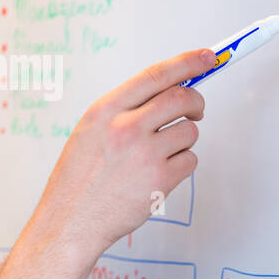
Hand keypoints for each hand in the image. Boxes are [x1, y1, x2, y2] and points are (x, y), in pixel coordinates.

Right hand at [35, 48, 213, 261]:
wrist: (70, 221)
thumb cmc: (79, 178)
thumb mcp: (91, 130)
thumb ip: (125, 109)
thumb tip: (166, 92)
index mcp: (106, 110)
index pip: (156, 75)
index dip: (188, 62)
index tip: (208, 57)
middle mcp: (126, 128)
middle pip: (182, 98)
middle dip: (196, 102)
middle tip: (196, 111)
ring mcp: (145, 155)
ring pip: (189, 131)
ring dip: (182, 140)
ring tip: (158, 156)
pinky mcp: (160, 181)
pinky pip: (190, 161)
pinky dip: (181, 165)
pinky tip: (158, 175)